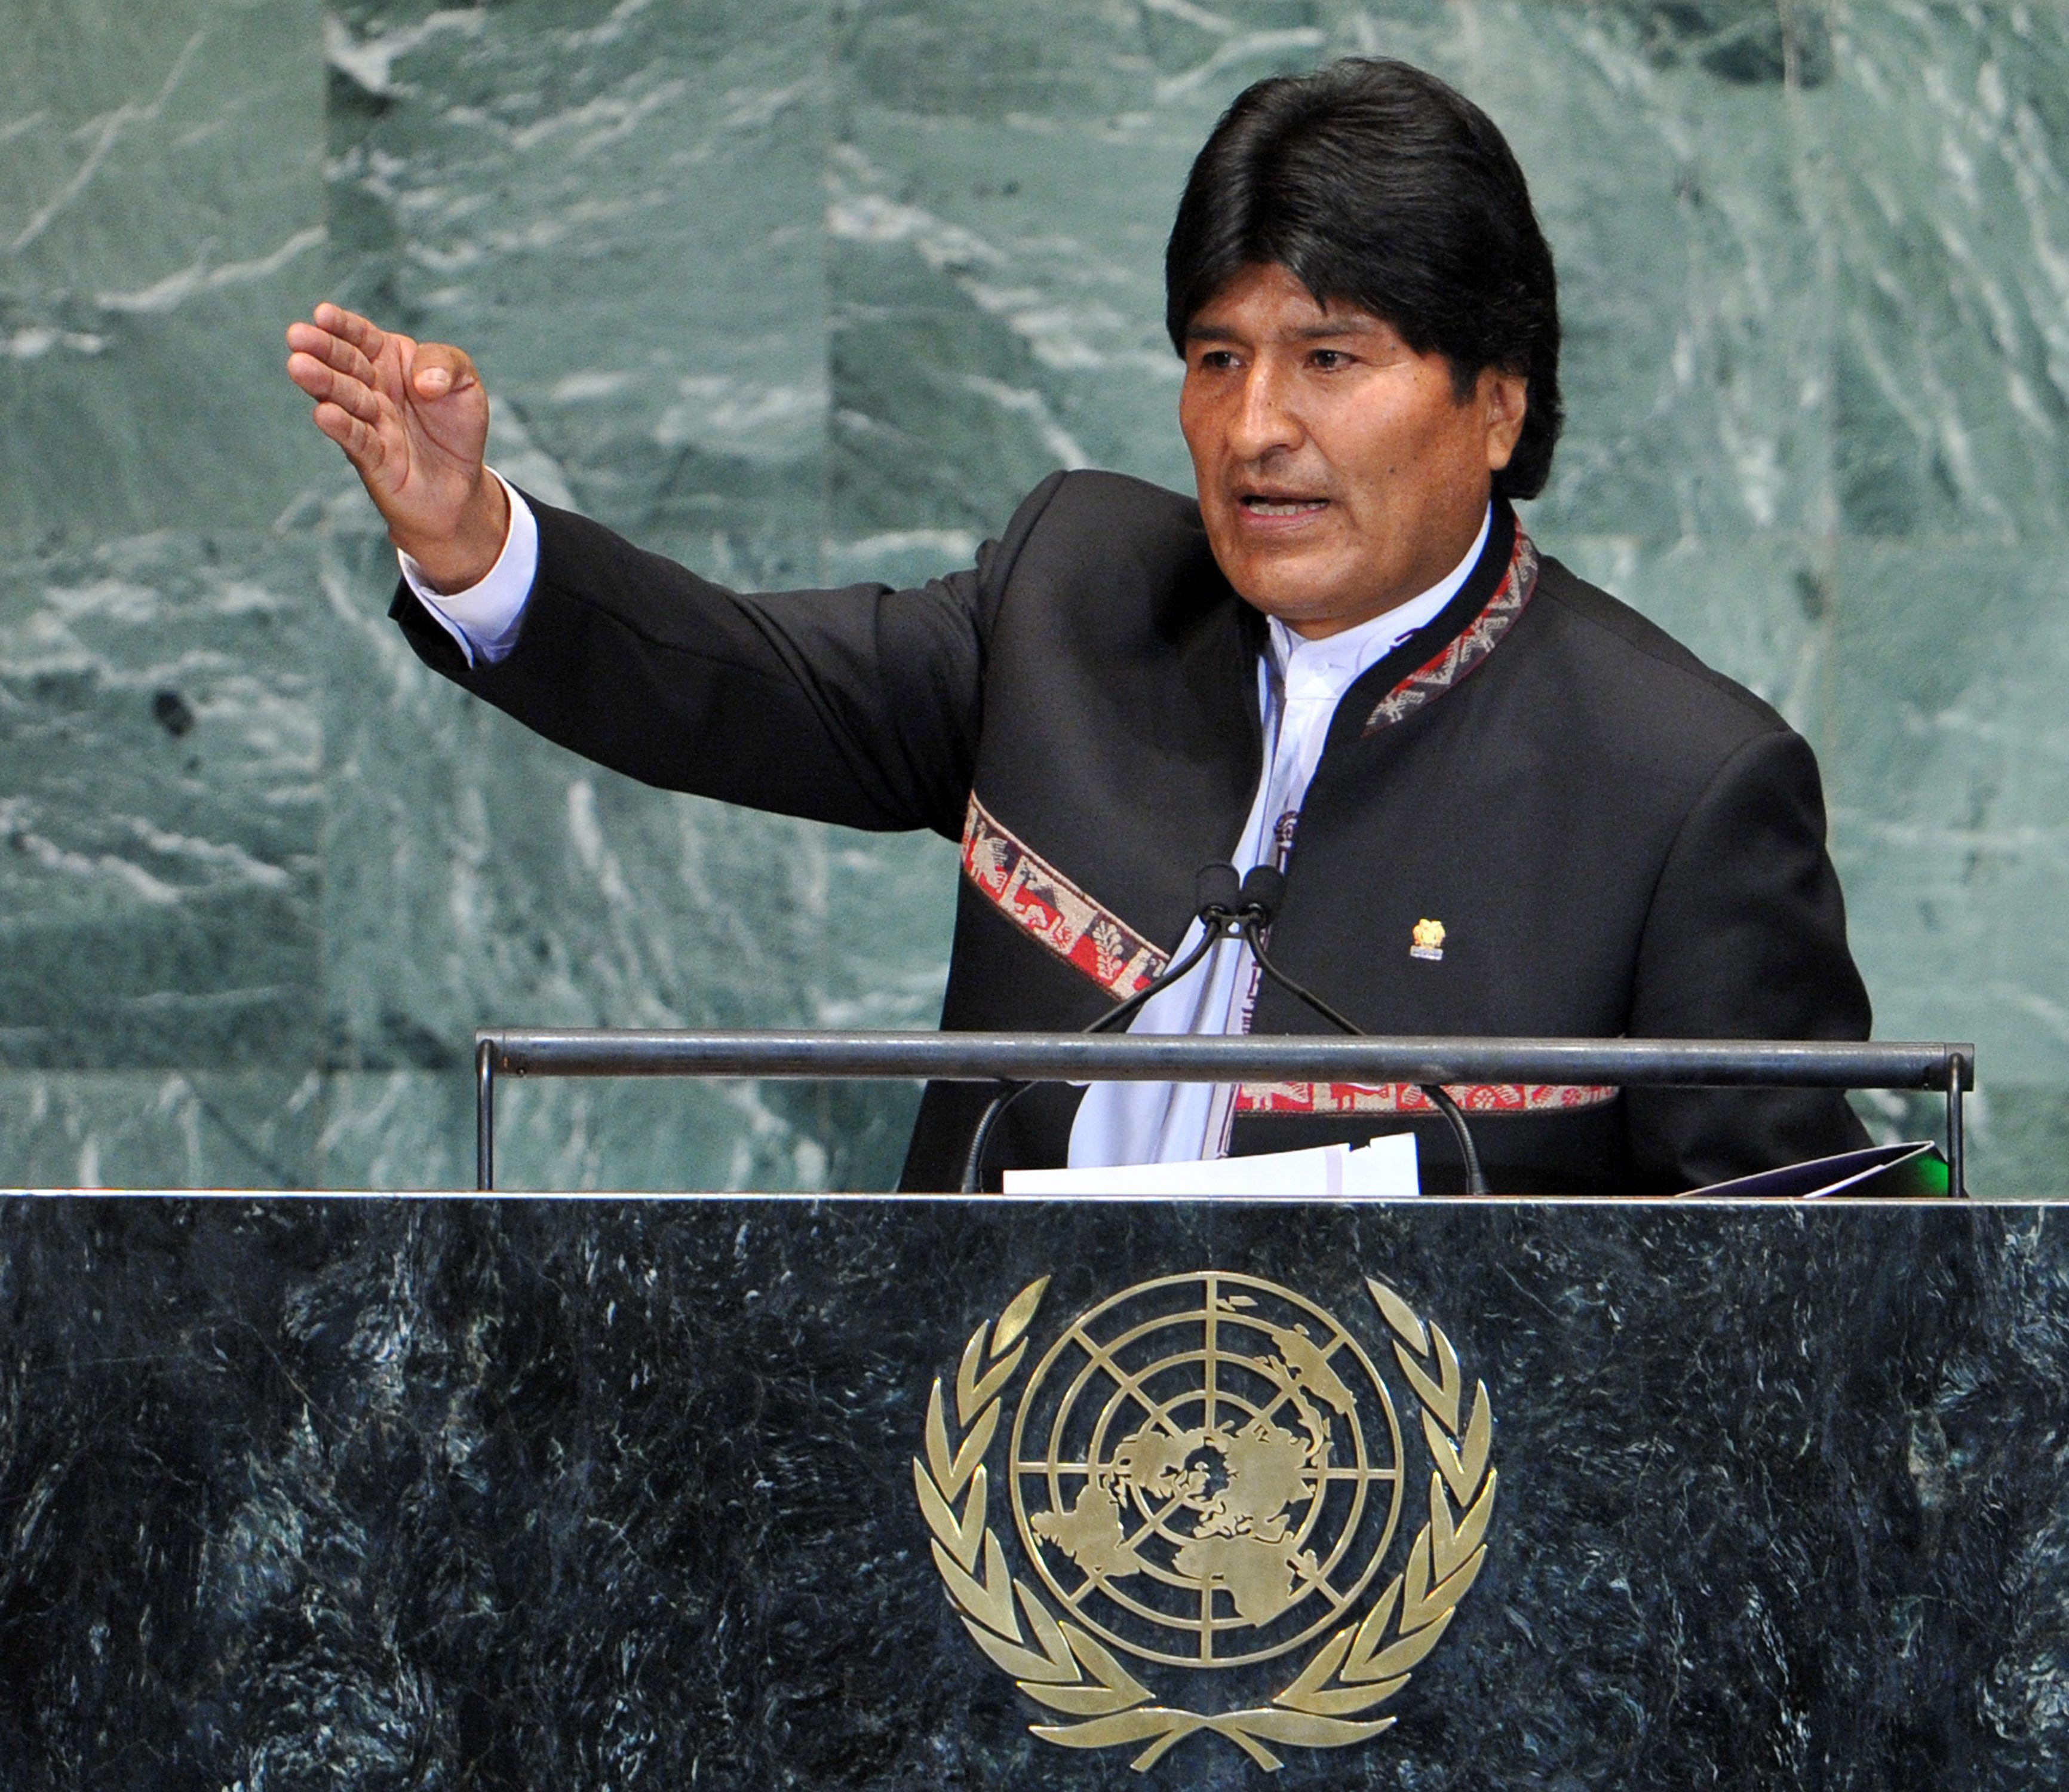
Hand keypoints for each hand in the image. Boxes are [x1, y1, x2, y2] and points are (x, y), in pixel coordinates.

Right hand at [285, 303, 509, 591]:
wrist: (460, 484)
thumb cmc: (456, 425)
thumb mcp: (466, 384)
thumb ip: (447, 364)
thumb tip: (424, 382)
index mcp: (389, 360)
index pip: (361, 337)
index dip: (342, 326)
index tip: (322, 314)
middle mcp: (371, 387)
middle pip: (345, 364)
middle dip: (322, 349)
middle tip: (297, 336)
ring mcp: (368, 422)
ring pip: (344, 399)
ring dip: (323, 383)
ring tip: (299, 367)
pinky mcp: (371, 458)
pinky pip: (356, 439)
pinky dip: (341, 427)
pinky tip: (324, 414)